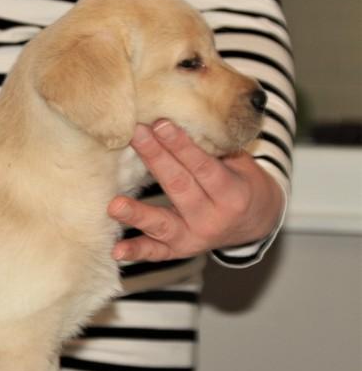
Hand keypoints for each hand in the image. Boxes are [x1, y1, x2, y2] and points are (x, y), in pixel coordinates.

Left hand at [108, 120, 283, 261]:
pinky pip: (155, 252)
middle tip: (136, 135)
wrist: (255, 224)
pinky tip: (116, 250)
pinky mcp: (178, 251)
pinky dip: (136, 251)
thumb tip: (182, 118)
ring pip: (162, 224)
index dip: (181, 146)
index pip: (203, 167)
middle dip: (156, 158)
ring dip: (137, 214)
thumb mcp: (241, 165)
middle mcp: (213, 219)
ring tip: (114, 205)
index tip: (160, 124)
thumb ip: (214, 149)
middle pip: (179, 186)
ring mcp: (194, 238)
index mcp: (232, 194)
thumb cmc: (242, 184)